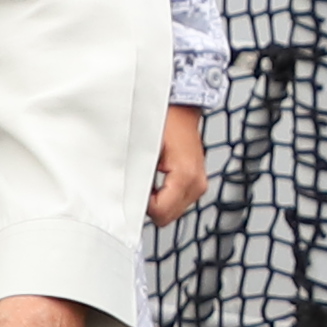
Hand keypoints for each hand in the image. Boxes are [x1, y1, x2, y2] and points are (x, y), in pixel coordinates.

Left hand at [146, 100, 211, 228]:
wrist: (181, 109)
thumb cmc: (165, 122)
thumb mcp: (145, 147)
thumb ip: (138, 174)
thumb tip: (127, 194)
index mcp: (186, 175)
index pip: (161, 213)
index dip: (142, 206)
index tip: (134, 191)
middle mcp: (197, 183)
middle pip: (167, 217)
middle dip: (151, 205)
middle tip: (140, 184)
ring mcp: (199, 185)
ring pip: (172, 212)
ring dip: (158, 201)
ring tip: (150, 180)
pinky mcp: (197, 183)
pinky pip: (177, 202)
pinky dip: (165, 196)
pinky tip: (158, 181)